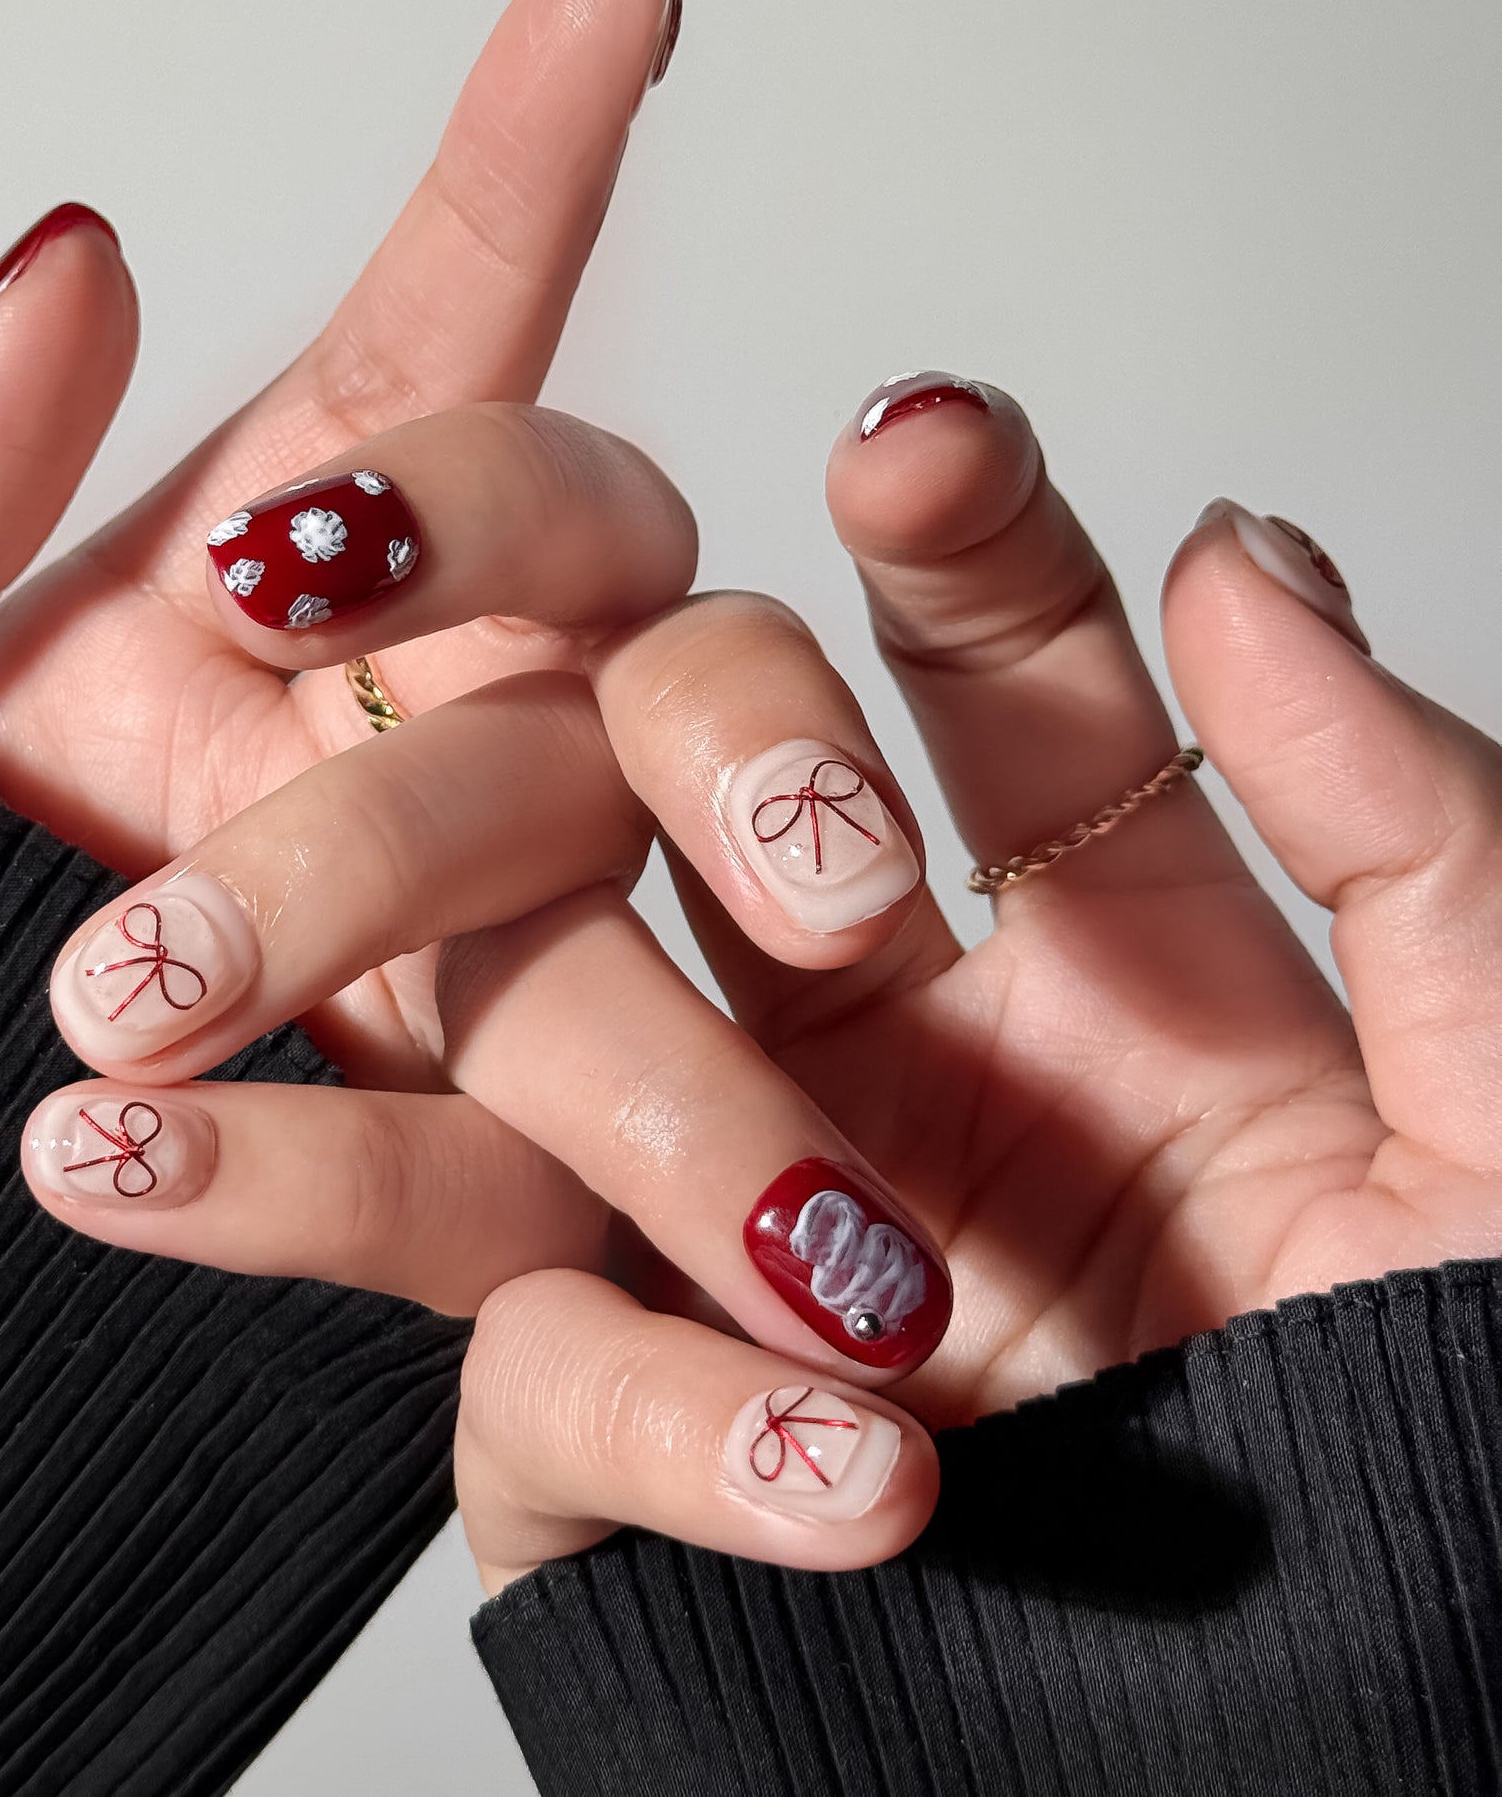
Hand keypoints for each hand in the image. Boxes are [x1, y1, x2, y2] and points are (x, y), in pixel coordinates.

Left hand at [0, 0, 686, 1105]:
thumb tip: (70, 253)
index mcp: (298, 583)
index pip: (452, 337)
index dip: (532, 158)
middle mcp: (433, 734)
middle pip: (600, 588)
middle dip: (514, 545)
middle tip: (298, 572)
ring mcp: (481, 964)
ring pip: (605, 899)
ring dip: (514, 903)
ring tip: (218, 969)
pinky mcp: (466, 1194)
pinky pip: (470, 1187)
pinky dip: (314, 1185)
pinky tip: (116, 1165)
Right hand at [452, 376, 1501, 1578]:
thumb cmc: (1484, 1484)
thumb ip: (1421, 837)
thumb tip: (1247, 549)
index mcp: (1102, 967)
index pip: (983, 681)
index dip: (952, 546)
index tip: (922, 446)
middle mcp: (887, 1066)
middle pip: (675, 794)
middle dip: (683, 742)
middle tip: (815, 839)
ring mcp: (743, 1245)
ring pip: (525, 1037)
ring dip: (569, 1076)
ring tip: (710, 1215)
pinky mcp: (647, 1458)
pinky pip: (553, 1379)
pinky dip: (671, 1416)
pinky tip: (856, 1478)